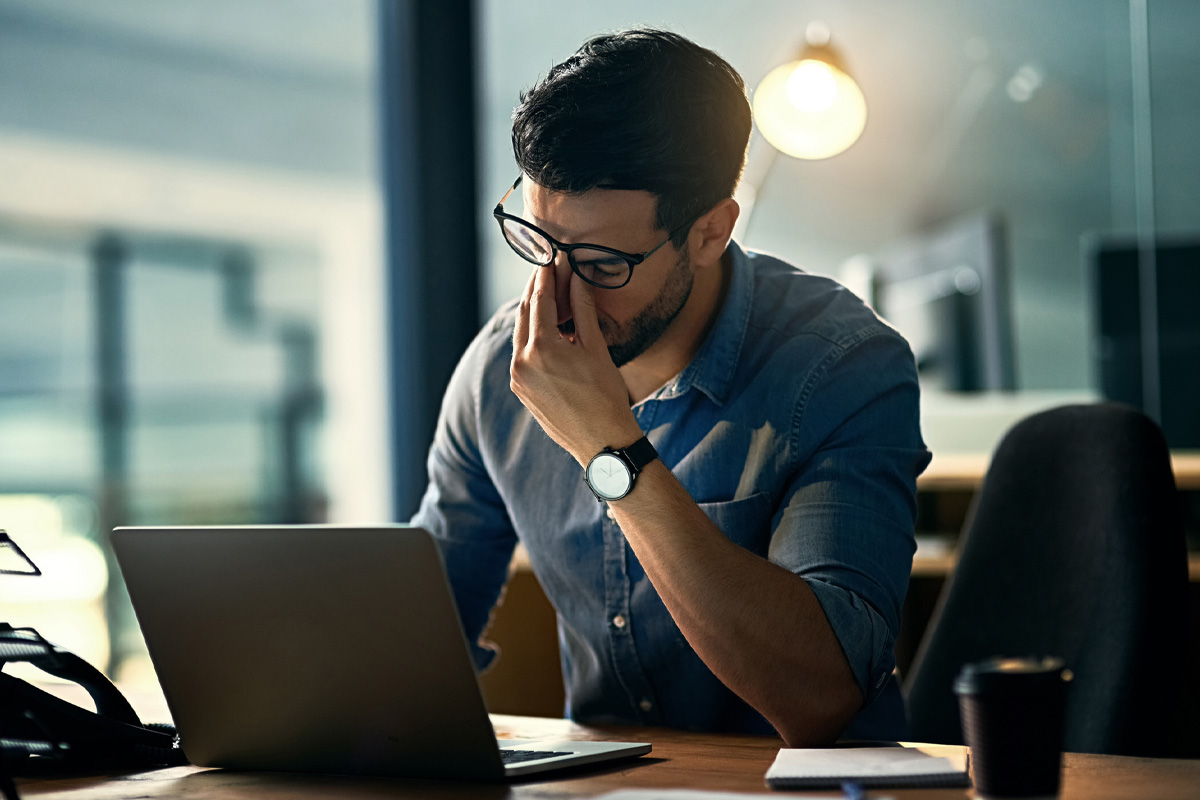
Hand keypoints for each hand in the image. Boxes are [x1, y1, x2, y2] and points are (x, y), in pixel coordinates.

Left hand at [510, 264, 641, 464]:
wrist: (602, 442)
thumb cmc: (606, 397)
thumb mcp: (596, 348)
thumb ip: (583, 309)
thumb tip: (577, 277)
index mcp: (541, 349)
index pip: (540, 300)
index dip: (547, 276)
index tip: (552, 258)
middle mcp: (522, 362)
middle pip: (525, 313)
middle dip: (536, 290)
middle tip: (547, 270)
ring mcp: (518, 378)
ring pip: (521, 334)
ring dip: (533, 313)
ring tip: (549, 295)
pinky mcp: (521, 390)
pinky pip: (522, 354)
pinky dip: (533, 337)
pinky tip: (548, 329)